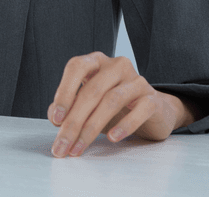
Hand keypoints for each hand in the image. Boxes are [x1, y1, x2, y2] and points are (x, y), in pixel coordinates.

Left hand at [48, 52, 181, 157]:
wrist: (152, 111)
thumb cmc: (114, 106)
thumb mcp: (88, 105)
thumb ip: (69, 107)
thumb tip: (56, 117)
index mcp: (96, 62)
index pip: (76, 67)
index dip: (64, 92)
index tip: (56, 119)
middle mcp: (116, 66)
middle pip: (92, 91)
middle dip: (74, 121)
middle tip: (63, 144)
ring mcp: (136, 80)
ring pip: (112, 101)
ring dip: (92, 127)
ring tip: (80, 146)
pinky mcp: (152, 98)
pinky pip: (139, 110)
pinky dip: (124, 125)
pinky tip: (112, 137)